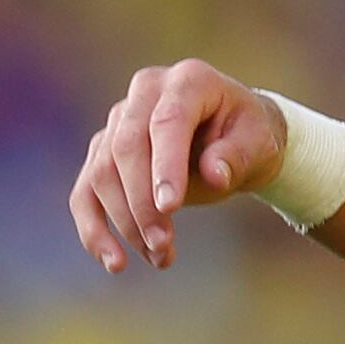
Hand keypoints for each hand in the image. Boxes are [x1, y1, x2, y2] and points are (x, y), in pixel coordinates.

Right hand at [67, 59, 284, 273]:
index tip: (170, 208)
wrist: (232, 136)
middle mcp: (145, 92)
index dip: (165, 164)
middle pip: (126, 147)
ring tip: (160, 258)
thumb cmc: (248, 137)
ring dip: (125, 223)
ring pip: (102, 173)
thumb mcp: (259, 144)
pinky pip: (85, 192)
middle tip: (164, 246)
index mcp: (187, 81)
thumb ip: (237, 156)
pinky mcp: (103, 151)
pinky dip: (93, 229)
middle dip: (141, 203)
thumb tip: (215, 174)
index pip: (167, 121)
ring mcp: (118, 120)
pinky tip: (114, 262)